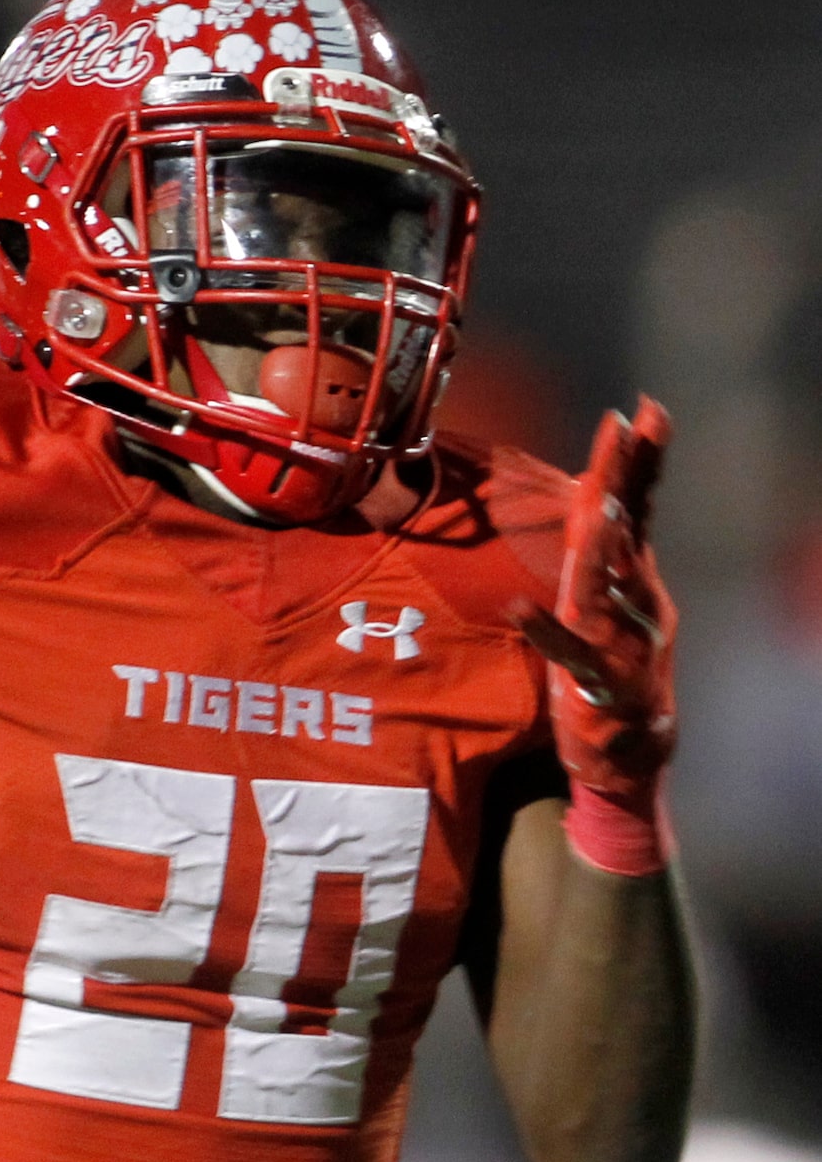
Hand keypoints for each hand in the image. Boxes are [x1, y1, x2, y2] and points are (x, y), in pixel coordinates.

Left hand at [513, 397, 677, 874]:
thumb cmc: (610, 665)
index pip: (640, 508)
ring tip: (590, 502)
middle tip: (625, 429)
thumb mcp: (608, 601)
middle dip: (625, 480)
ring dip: (599, 545)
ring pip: (607, 587)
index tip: (643, 409)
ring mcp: (624, 643)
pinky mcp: (599, 685)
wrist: (632, 752)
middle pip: (628, 532)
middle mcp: (639, 602)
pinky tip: (519, 608)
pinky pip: (570, 655)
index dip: (642, 460)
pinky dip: (546, 631)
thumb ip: (603, 550)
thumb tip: (592, 490)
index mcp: (637, 578)